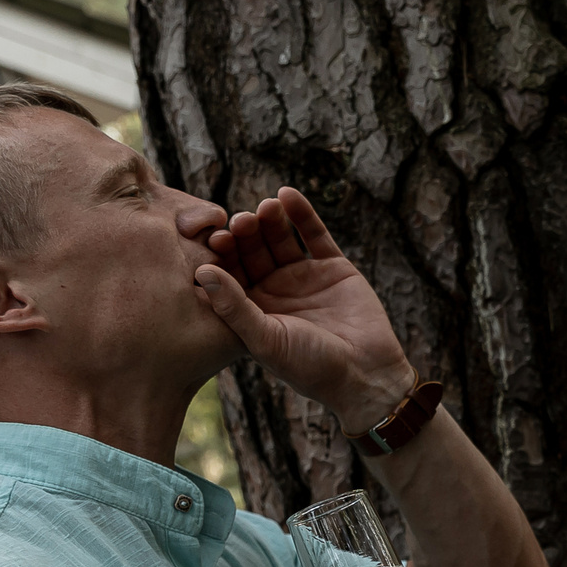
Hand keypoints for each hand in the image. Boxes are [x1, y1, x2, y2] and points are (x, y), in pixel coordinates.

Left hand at [197, 187, 416, 431]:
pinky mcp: (333, 266)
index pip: (229, 273)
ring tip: (266, 206)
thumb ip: (232, 306)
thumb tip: (200, 271)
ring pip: (280, 239)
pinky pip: (314, 234)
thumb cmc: (310, 367)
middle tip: (240, 220)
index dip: (221, 255)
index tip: (214, 239)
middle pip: (252, 251)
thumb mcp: (265, 340)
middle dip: (245, 234)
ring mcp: (304, 276)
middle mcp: (275, 290)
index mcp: (253, 310)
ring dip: (270, 220)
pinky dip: (301, 213)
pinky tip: (287, 194)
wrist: (366, 372)